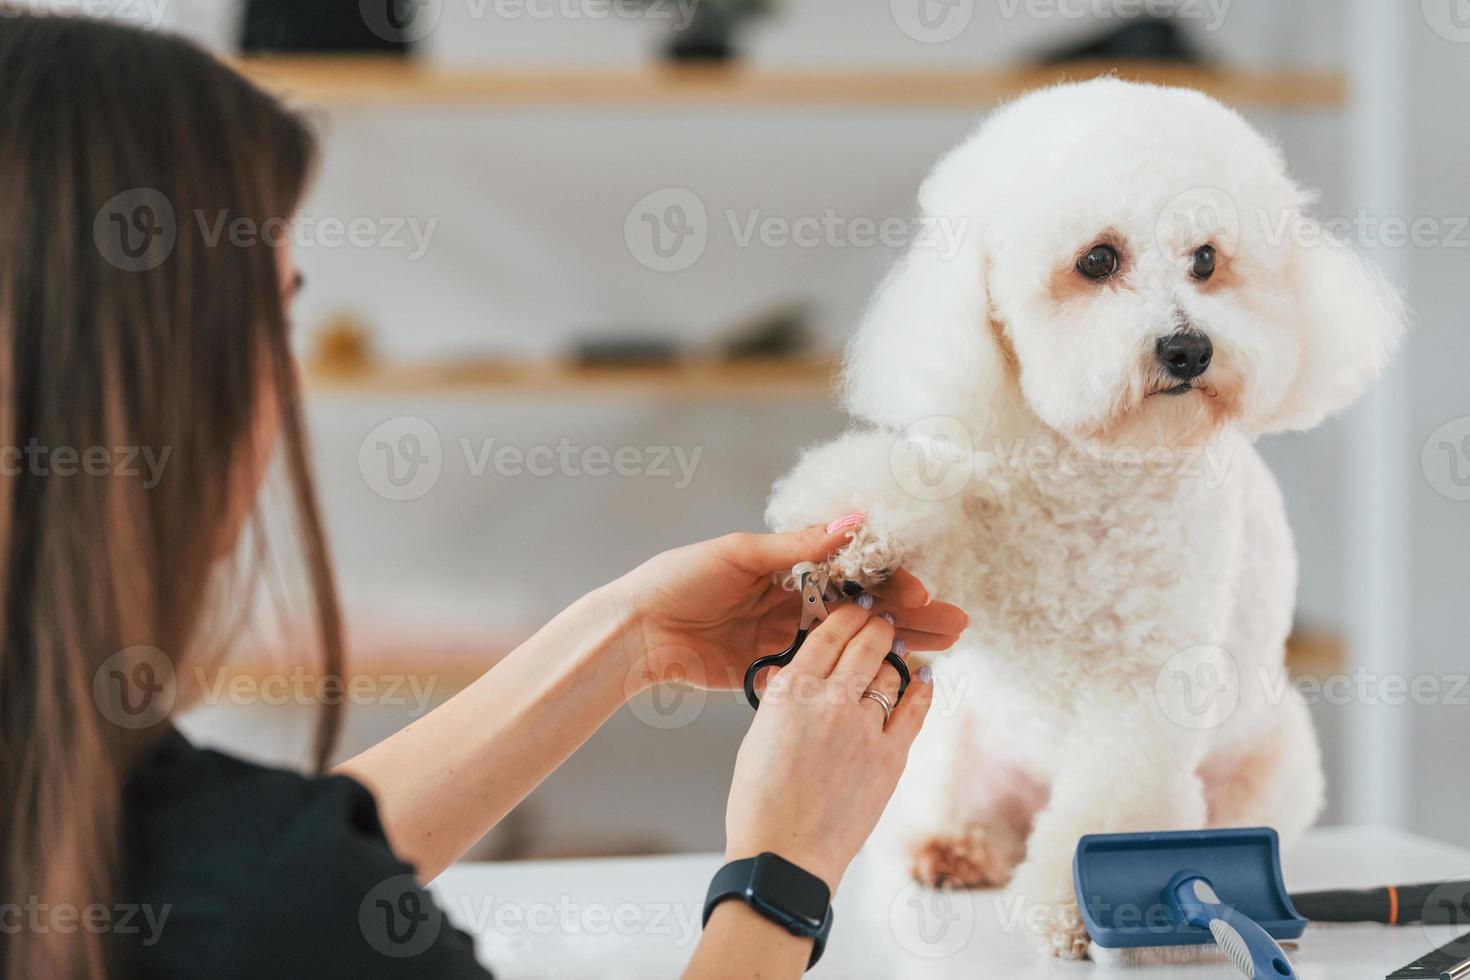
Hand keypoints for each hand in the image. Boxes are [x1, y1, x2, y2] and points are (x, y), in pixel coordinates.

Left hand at [611, 517, 967, 691]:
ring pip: (855, 641)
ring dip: (900, 645)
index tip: (922, 592)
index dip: (890, 581)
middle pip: (865, 608)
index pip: (854, 570)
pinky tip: (898, 679)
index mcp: (788, 565)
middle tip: (958, 626)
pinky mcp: (775, 671)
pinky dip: (861, 674)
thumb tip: (854, 519)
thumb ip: (799, 546)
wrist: (635, 632)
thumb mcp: (739, 554)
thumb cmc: (677, 579)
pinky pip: (826, 670)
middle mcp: (794, 600)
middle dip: (912, 616)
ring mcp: (787, 637)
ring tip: (946, 651)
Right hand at [722, 605, 933, 890]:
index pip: (825, 635)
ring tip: (898, 644)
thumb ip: (784, 700)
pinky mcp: (889, 757)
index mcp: (789, 692)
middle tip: (882, 618)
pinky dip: (921, 689)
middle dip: (875, 625)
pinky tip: (925, 678)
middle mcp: (828, 700)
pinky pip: (913, 710)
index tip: (853, 608)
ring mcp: (863, 727)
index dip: (844, 616)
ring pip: (888, 672)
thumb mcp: (758, 736)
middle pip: (862, 644)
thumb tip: (802, 676)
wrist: (784, 855)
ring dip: (895, 654)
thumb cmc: (760, 803)